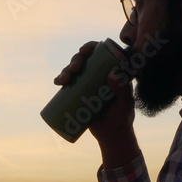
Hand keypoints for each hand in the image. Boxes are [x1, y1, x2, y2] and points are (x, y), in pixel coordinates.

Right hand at [54, 42, 138, 167]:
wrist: (111, 134)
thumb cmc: (122, 117)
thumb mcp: (125, 103)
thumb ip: (122, 90)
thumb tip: (112, 74)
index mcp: (112, 71)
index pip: (101, 53)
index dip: (90, 47)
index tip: (84, 51)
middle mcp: (99, 74)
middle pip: (85, 60)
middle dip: (75, 60)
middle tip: (74, 69)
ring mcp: (88, 83)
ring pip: (74, 71)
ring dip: (66, 71)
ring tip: (63, 80)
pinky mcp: (79, 93)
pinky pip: (69, 84)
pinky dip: (61, 80)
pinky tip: (57, 82)